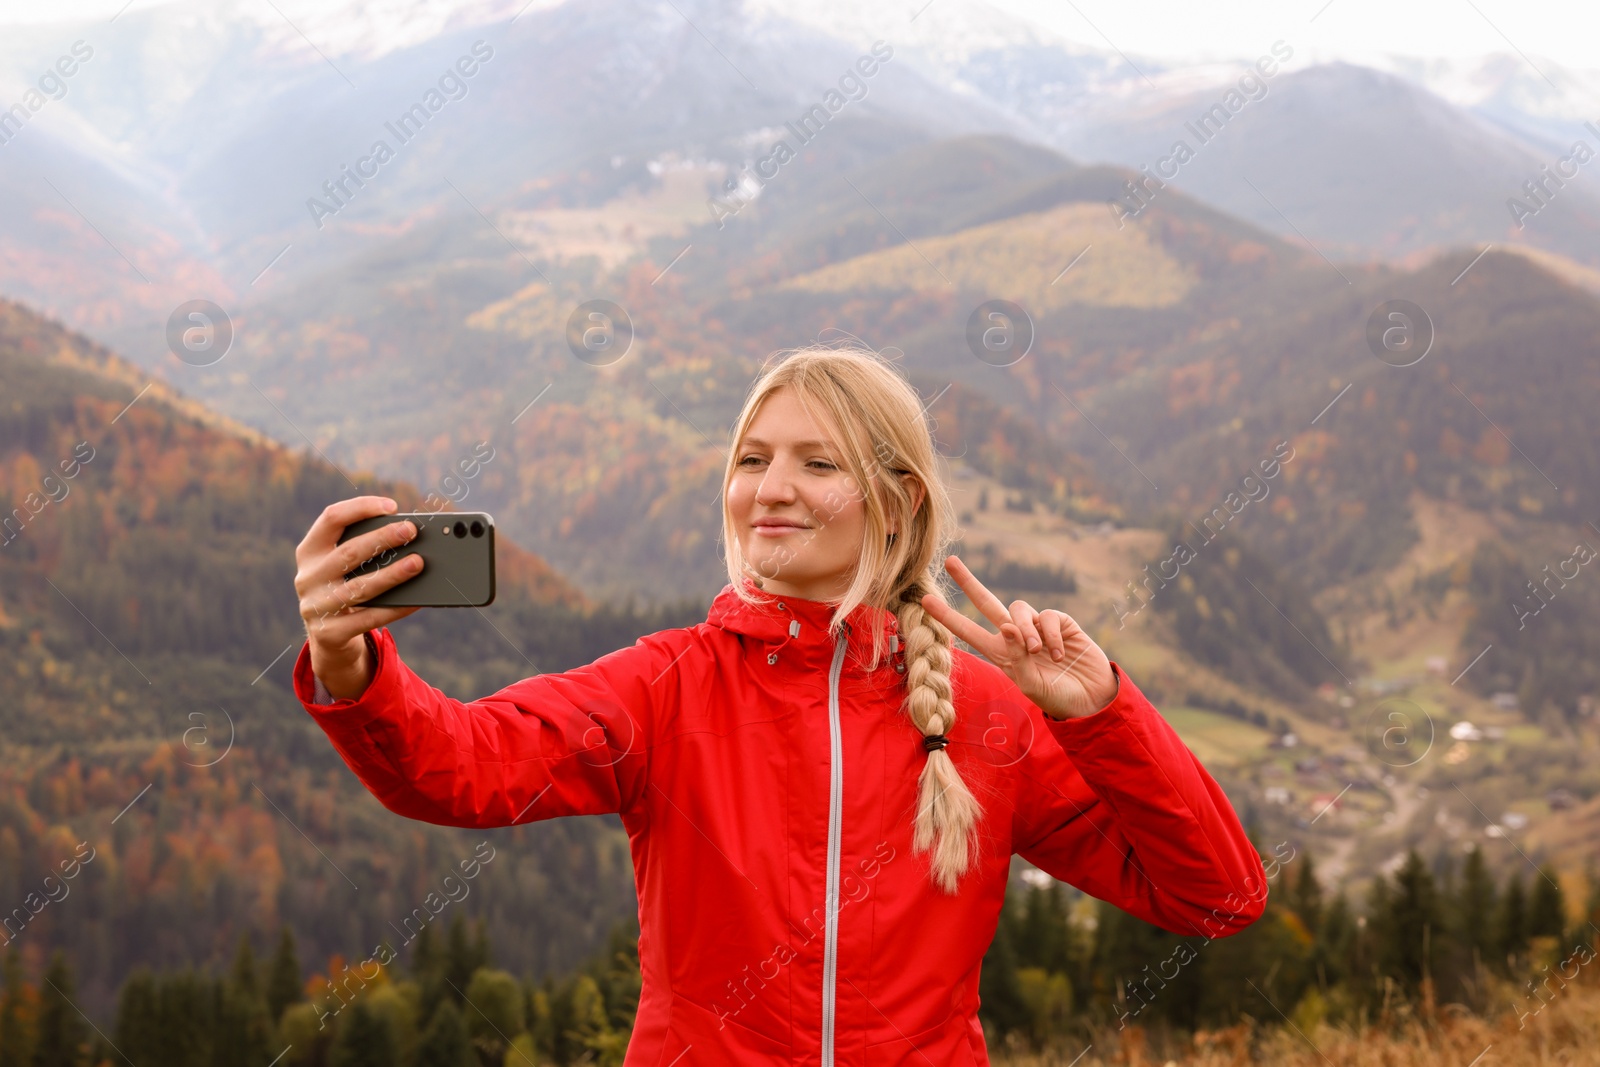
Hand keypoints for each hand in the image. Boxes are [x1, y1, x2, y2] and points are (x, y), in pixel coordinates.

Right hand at [294, 496, 424, 698]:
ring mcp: (315, 606)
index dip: (361, 508)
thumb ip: (363, 549)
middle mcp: (307, 577)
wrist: (328, 638)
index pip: (331, 518)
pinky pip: (369, 618)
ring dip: (392, 574)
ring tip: (418, 563)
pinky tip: (416, 600)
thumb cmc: (344, 587)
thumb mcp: (342, 566)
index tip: (392, 506)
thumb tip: (406, 536)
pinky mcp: (329, 633)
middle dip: (382, 539)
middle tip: (411, 530)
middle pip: (349, 552)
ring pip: (360, 587)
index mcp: (309, 551)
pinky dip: (396, 608)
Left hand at [921, 555, 1118, 719]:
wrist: (1092, 699)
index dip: (948, 616)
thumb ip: (1017, 658)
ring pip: (1017, 608)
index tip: (924, 601)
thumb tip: (1006, 626)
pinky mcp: (1060, 622)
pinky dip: (1050, 634)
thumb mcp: (1032, 685)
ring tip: (1036, 651)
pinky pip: (1047, 616)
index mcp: (1001, 654)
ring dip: (1024, 628)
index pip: (969, 631)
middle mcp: (1015, 636)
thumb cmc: (1058, 697)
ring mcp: (1037, 627)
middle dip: (968, 582)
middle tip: (950, 561)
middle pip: (987, 602)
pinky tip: (1060, 654)